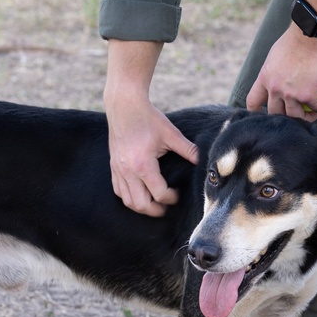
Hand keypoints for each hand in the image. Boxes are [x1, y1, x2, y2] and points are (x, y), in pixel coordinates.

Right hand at [106, 98, 198, 215]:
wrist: (124, 106)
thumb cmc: (148, 118)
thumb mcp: (171, 134)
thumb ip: (188, 149)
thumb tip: (203, 160)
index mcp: (144, 165)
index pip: (159, 194)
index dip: (171, 198)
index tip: (178, 194)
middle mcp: (128, 171)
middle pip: (141, 204)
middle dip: (156, 210)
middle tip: (167, 207)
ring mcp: (118, 170)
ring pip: (127, 201)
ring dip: (142, 206)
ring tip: (154, 204)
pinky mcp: (113, 166)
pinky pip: (118, 190)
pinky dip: (129, 197)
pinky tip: (139, 193)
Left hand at [246, 24, 316, 118]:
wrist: (311, 36)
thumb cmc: (296, 41)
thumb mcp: (274, 57)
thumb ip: (273, 73)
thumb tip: (276, 80)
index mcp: (265, 78)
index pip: (253, 101)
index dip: (256, 112)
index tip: (264, 115)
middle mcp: (276, 89)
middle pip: (276, 114)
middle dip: (287, 117)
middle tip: (299, 113)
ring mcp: (292, 94)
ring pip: (297, 117)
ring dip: (308, 116)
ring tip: (316, 110)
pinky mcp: (310, 95)